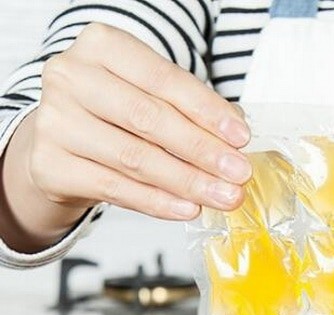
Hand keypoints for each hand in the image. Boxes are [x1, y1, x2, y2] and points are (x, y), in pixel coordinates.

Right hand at [1, 23, 251, 250]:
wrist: (61, 144)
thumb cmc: (114, 116)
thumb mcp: (150, 98)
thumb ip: (189, 111)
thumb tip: (235, 138)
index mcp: (101, 46)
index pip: (163, 78)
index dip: (206, 110)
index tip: (241, 138)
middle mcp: (71, 77)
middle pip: (148, 119)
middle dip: (202, 150)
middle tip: (238, 174)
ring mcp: (55, 122)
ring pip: (134, 158)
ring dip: (188, 182)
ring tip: (223, 197)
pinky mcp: (50, 165)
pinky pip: (115, 188)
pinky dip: (158, 202)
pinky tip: (188, 208)